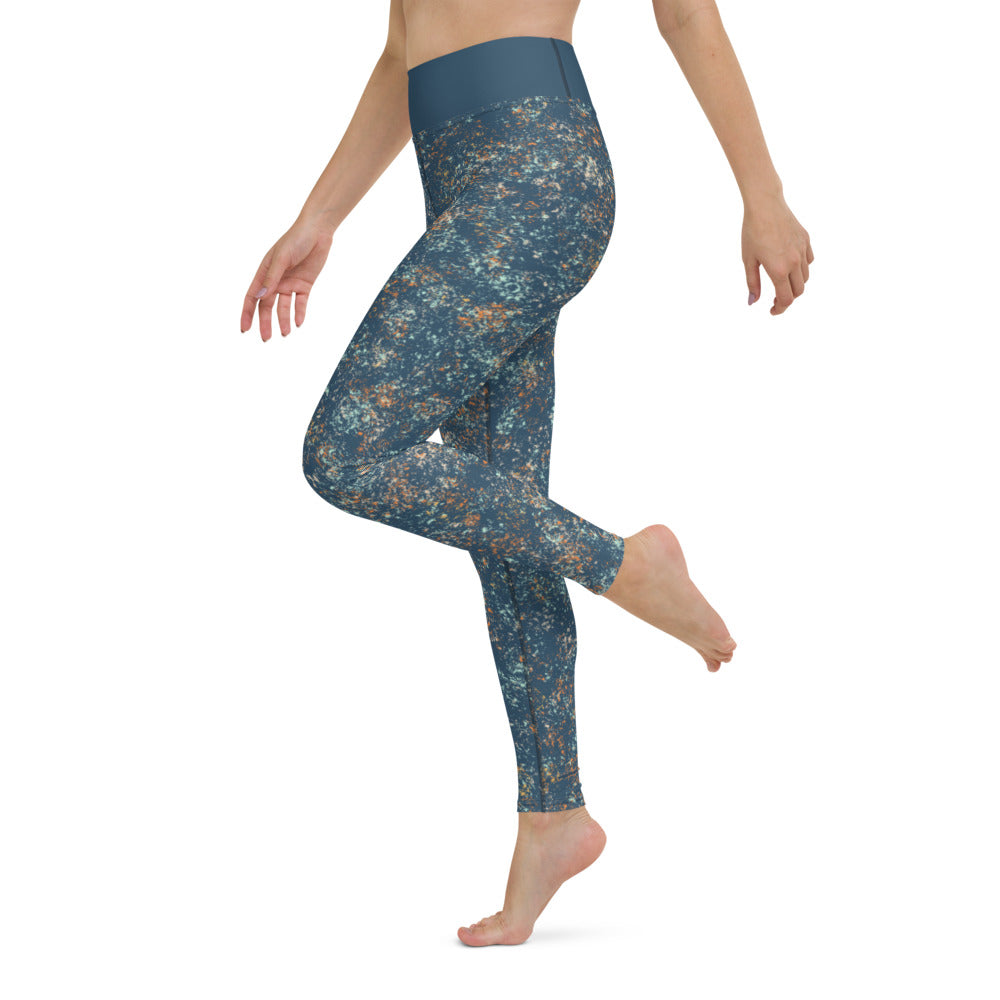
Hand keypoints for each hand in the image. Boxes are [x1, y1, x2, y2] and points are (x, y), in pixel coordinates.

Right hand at [240, 217, 334, 340]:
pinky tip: (298, 323)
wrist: (318, 231)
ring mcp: (290, 283)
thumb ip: (272, 278)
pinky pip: (300, 303)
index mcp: (264, 272)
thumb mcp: (282, 258)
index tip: (244, 329)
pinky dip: (299, 313)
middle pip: (267, 306)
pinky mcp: (304, 285)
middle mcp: (275, 280)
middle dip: (265, 322)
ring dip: (283, 320)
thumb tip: (260, 297)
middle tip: (266, 339)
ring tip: (285, 333)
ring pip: (284, 307)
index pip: (252, 297)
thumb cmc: (296, 240)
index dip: (247, 313)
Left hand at [741, 192, 813, 315]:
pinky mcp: (806, 240)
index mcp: (778, 269)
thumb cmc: (752, 232)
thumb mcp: (748, 260)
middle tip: (775, 299)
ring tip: (781, 282)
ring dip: (795, 284)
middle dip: (788, 299)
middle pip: (798, 291)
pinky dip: (802, 269)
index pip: (786, 299)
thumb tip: (753, 302)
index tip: (773, 311)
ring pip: (805, 277)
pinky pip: (809, 261)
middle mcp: (794, 262)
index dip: (780, 309)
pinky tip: (790, 266)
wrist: (765, 205)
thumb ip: (752, 283)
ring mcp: (802, 251)